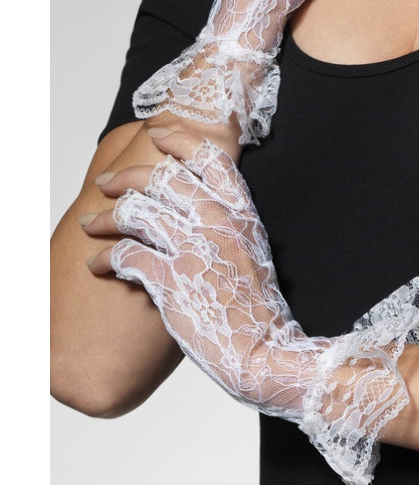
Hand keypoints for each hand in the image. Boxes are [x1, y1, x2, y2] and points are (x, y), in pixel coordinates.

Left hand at [80, 128, 418, 484]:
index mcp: (241, 212)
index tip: (156, 133)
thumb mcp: (251, 250)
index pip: (210, 158)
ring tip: (89, 224)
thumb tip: (193, 208)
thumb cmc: (255, 306)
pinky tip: (96, 264)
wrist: (264, 351)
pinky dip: (105, 259)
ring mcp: (196, 249)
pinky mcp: (174, 281)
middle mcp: (219, 222)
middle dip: (127, 176)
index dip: (180, 140)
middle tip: (106, 183)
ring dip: (106, 217)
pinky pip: (128, 257)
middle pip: (164, 179)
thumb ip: (226, 224)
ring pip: (140, 213)